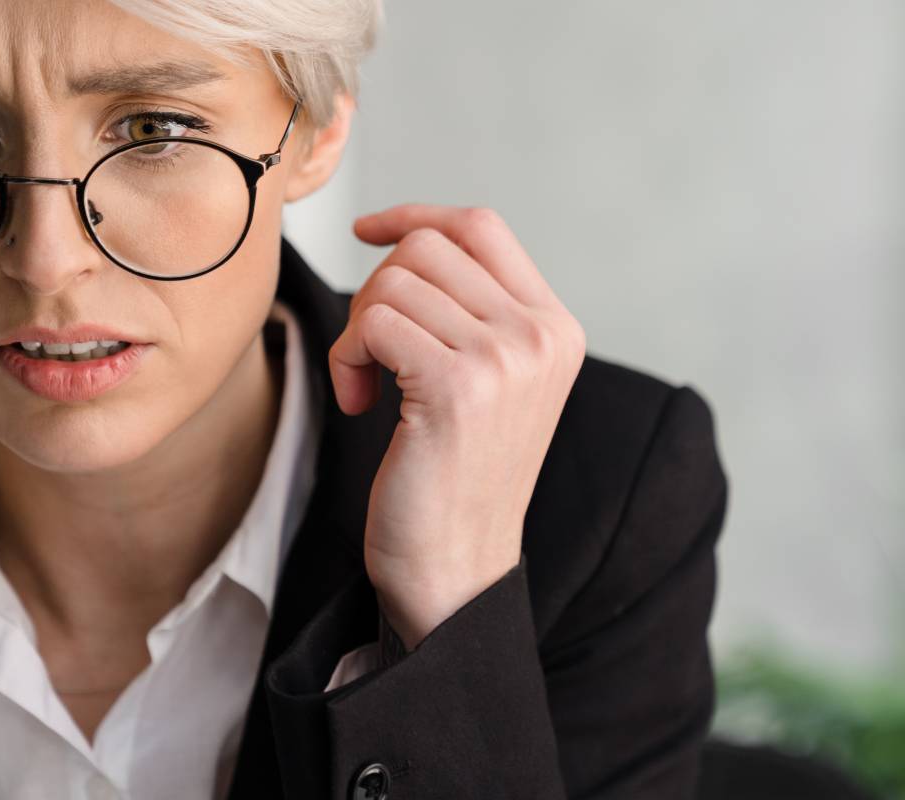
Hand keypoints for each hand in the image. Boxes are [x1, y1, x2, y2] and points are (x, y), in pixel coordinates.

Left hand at [330, 204, 585, 649]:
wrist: (455, 569)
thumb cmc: (454, 478)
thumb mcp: (489, 381)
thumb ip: (473, 312)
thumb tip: (408, 236)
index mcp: (556, 328)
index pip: (481, 226)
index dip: (416, 215)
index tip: (369, 233)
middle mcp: (540, 336)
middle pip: (426, 247)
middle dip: (375, 290)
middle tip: (371, 354)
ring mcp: (505, 359)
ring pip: (393, 281)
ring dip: (357, 331)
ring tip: (368, 386)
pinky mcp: (457, 387)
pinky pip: (373, 324)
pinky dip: (349, 358)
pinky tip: (360, 402)